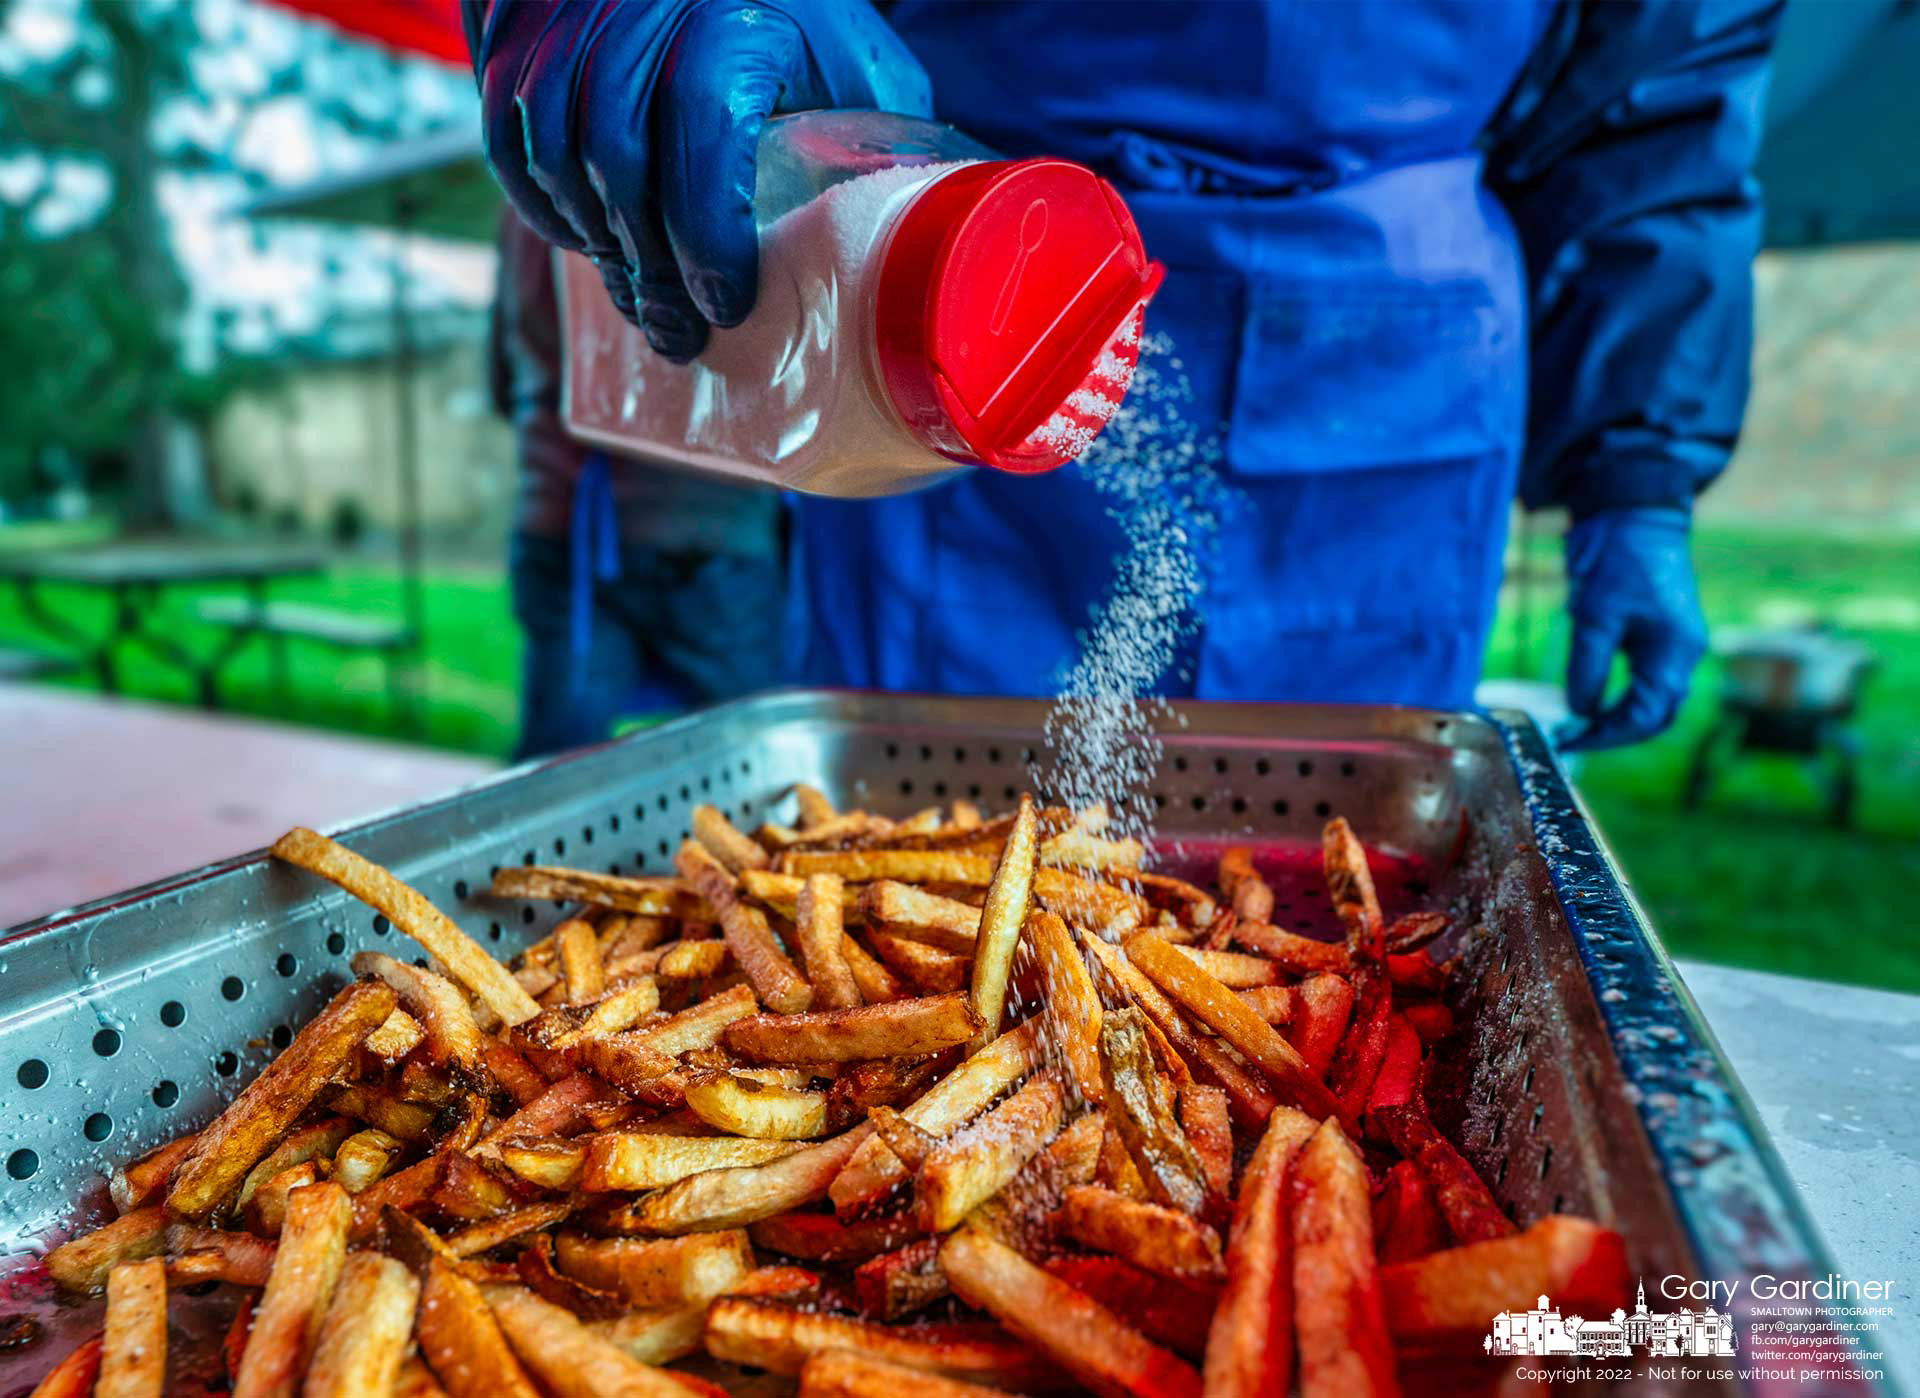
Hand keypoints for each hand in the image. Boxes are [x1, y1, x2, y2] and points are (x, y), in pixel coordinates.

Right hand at [474, 0, 929, 359]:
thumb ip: (877, 142)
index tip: (728, 305)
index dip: (707, 237)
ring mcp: (565, 19)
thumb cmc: (796, 16)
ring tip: (640, 302)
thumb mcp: (856, 62)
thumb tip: (900, 255)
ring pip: (555, 157)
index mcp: (732, 18)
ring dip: (596, 247)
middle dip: (649, 271)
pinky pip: (508, 143)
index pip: (698, 133)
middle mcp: (638, 8)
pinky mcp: (514, 33)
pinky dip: (542, 208)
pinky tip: (588, 244)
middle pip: (617, 162)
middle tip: (680, 338)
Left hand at [1556, 508, 1706, 751]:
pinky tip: (1586, 699)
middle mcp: (1681, 654)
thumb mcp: (1595, 615)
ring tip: (1573, 724)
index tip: (1568, 739)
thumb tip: (1580, 711)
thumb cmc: (1619, 558)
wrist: (1633, 513)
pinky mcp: (1656, 637)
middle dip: (1612, 732)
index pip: (1647, 715)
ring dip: (1614, 717)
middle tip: (1568, 737)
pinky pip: (1641, 680)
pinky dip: (1615, 696)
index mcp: (1675, 651)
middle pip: (1654, 715)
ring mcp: (1672, 646)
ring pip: (1649, 700)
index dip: (1607, 734)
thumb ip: (1588, 666)